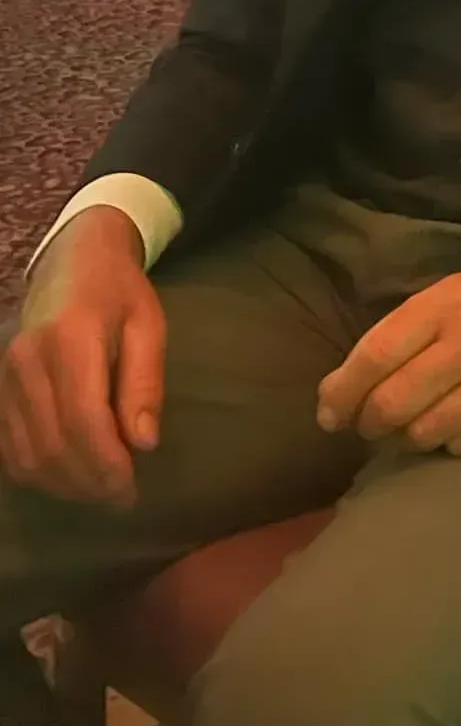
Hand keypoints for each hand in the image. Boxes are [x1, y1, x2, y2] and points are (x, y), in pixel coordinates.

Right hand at [0, 207, 164, 508]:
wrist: (72, 260)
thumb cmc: (120, 292)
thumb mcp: (148, 325)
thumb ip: (145, 383)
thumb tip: (144, 444)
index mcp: (71, 338)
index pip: (83, 419)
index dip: (106, 464)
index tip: (130, 489)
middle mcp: (27, 360)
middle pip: (52, 443)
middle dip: (88, 482)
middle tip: (121, 498)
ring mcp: (5, 376)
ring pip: (26, 454)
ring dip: (63, 483)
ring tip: (99, 492)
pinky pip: (9, 448)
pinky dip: (37, 472)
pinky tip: (67, 476)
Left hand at [316, 262, 460, 457]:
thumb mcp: (454, 296)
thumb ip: (401, 336)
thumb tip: (337, 396)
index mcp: (449, 303)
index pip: (375, 355)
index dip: (342, 392)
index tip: (328, 415)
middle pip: (392, 403)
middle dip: (369, 422)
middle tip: (369, 424)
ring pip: (422, 434)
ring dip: (407, 436)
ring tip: (416, 421)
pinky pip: (459, 448)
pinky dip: (447, 442)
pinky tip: (457, 422)